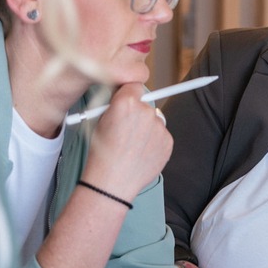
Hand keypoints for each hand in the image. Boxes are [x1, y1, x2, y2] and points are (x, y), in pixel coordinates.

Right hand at [83, 83, 172, 200]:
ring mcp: (159, 127)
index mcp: (126, 102)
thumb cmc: (101, 153)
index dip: (129, 94)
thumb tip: (126, 98)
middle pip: (146, 104)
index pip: (134, 85)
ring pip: (155, 121)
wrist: (111, 182)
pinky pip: (162, 136)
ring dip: (147, 128)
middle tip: (127, 130)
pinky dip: (154, 142)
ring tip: (132, 146)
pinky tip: (141, 154)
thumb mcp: (99, 121)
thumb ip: (116, 106)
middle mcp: (146, 111)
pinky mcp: (168, 141)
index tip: (127, 102)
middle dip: (138, 113)